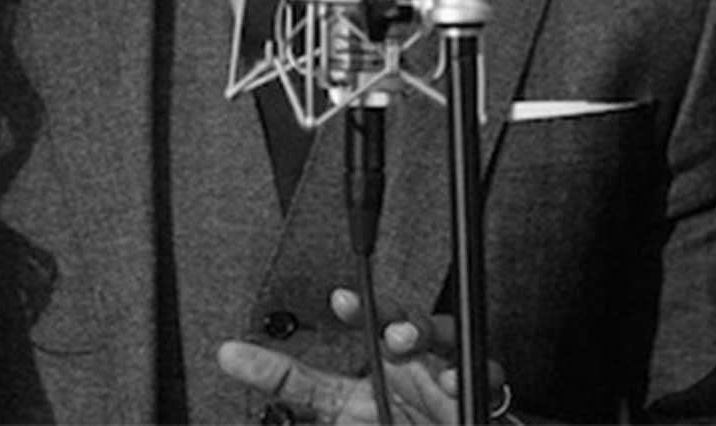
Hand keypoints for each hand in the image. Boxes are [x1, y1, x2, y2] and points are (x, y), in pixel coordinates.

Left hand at [215, 288, 505, 423]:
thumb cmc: (395, 423)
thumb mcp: (334, 407)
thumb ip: (286, 379)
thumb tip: (229, 354)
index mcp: (381, 359)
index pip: (371, 321)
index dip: (359, 308)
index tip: (340, 301)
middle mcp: (416, 360)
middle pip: (415, 321)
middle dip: (404, 319)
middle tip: (389, 333)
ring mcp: (449, 376)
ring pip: (451, 338)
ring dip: (433, 338)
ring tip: (411, 348)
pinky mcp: (477, 395)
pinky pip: (486, 376)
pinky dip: (474, 375)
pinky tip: (451, 380)